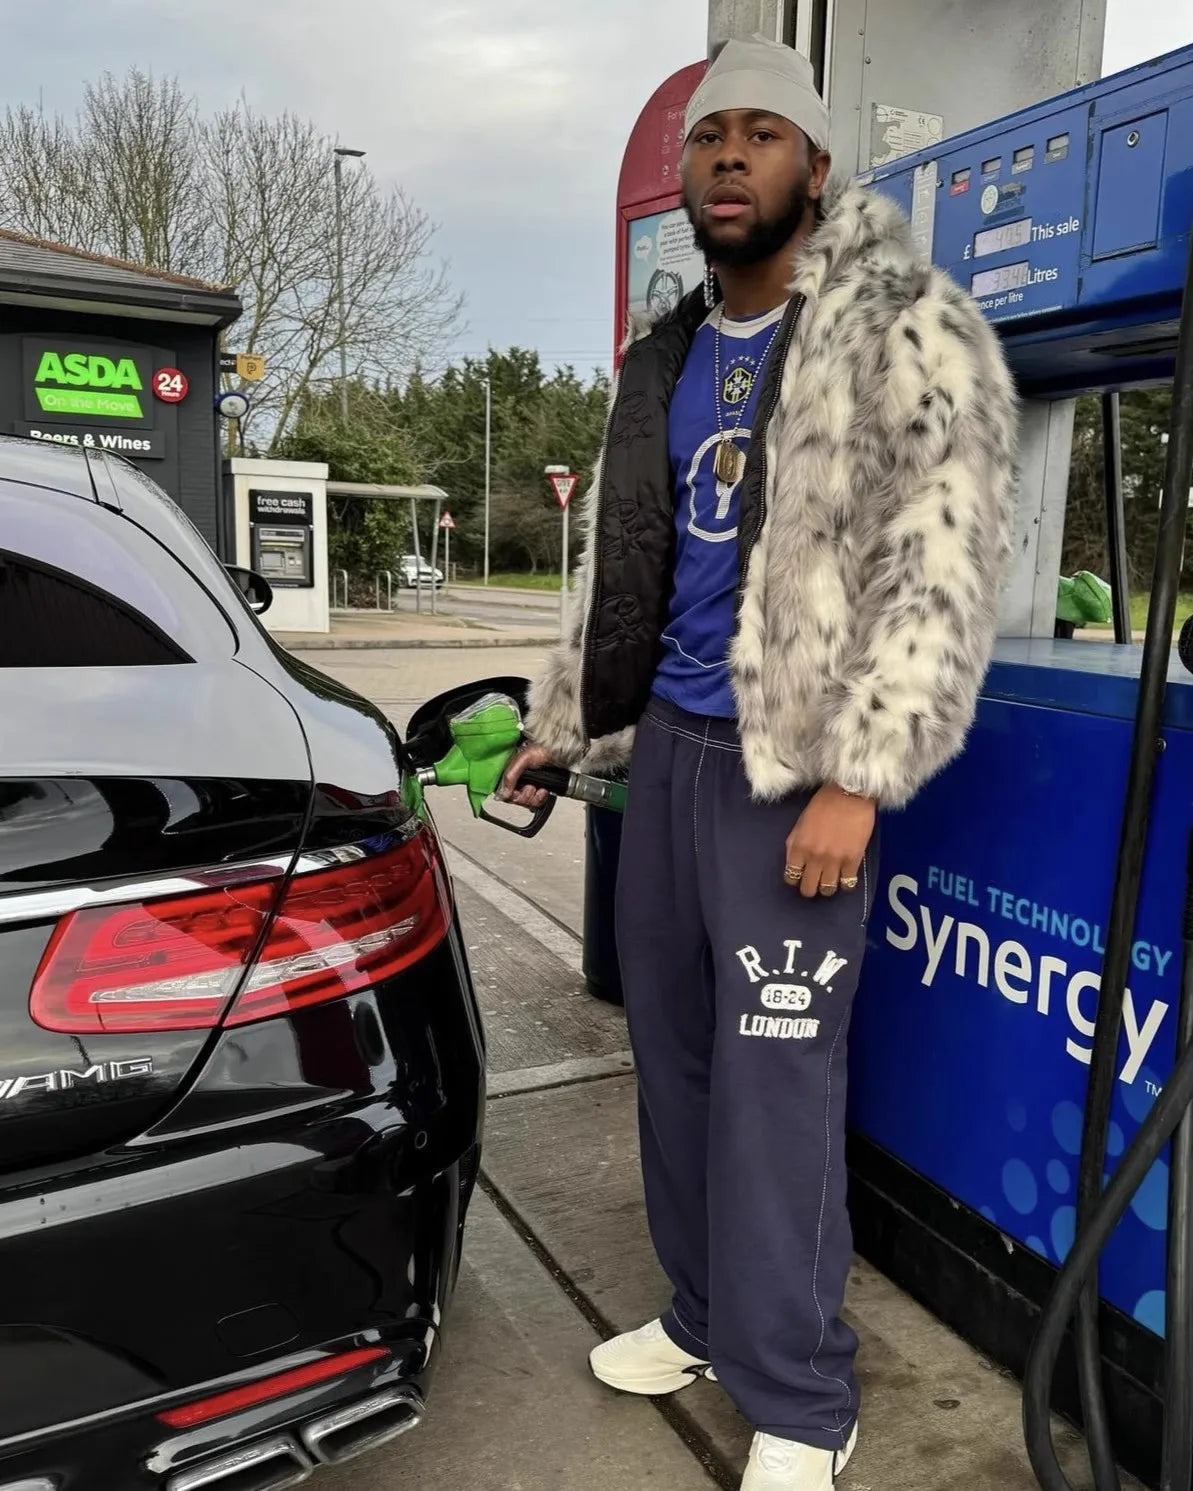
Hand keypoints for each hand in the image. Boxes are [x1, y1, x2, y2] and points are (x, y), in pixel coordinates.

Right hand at [498, 742, 553, 809]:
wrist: (560, 749)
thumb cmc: (543, 748)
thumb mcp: (523, 759)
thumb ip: (510, 776)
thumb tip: (503, 793)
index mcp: (510, 771)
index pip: (504, 792)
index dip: (512, 796)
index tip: (518, 793)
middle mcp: (518, 779)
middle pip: (516, 800)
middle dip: (525, 796)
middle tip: (531, 788)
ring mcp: (529, 784)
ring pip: (527, 802)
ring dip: (534, 798)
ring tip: (539, 789)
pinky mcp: (539, 789)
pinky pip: (536, 802)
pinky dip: (541, 798)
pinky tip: (543, 791)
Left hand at [784, 784, 875, 898]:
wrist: (849, 793)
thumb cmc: (823, 804)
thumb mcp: (800, 823)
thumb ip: (794, 844)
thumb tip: (793, 862)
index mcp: (799, 848)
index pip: (791, 877)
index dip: (795, 879)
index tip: (800, 876)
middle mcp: (814, 858)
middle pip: (808, 889)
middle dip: (810, 887)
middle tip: (815, 881)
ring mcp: (834, 861)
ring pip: (827, 890)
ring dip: (827, 887)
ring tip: (830, 880)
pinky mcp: (853, 860)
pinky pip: (847, 884)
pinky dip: (845, 884)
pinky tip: (845, 877)